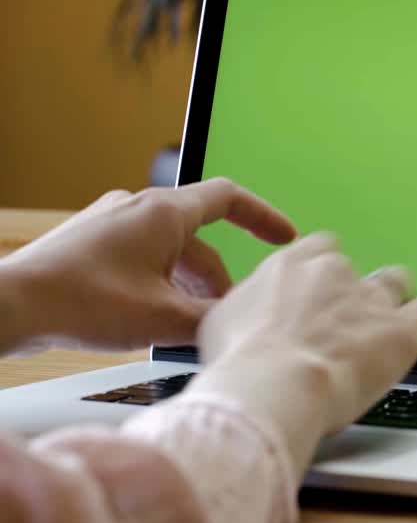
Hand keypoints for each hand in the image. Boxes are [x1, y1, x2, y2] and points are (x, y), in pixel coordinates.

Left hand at [0, 178, 295, 352]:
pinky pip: (141, 256)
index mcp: (164, 212)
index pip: (229, 198)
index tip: (283, 237)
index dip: (263, 217)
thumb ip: (209, 319)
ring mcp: (110, 222)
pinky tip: (152, 317)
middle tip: (228, 312)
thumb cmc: (81, 302)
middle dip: (218, 275)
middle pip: (199, 236)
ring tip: (188, 323)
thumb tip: (236, 324)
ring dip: (187, 283)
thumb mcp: (162, 318)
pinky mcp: (90, 243)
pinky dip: (159, 281)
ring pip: (169, 249)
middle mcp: (138, 207)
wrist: (10, 305)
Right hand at [187, 233, 416, 477]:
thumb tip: (241, 320)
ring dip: (395, 302)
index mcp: (291, 265)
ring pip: (397, 284)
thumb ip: (243, 310)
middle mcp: (335, 273)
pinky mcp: (402, 331)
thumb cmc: (239, 363)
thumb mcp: (220, 325)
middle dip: (355, 292)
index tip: (319, 294)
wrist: (271, 385)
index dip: (322, 274)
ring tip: (389, 327)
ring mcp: (372, 299)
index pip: (318, 250)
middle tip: (345, 323)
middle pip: (357, 269)